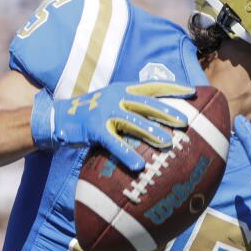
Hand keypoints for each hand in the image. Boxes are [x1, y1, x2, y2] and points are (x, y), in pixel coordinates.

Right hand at [30, 82, 194, 171]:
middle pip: (146, 103)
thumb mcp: (112, 105)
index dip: (172, 87)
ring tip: (168, 143)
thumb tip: (158, 118)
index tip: (192, 92)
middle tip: (185, 121)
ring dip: (151, 131)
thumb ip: (132, 108)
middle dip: (167, 111)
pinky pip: (113, 142)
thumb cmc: (90, 116)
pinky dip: (126, 153)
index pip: (152, 86)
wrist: (59, 118)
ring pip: (133, 121)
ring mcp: (104, 111)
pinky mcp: (94, 128)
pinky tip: (139, 165)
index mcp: (123, 89)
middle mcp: (116, 97)